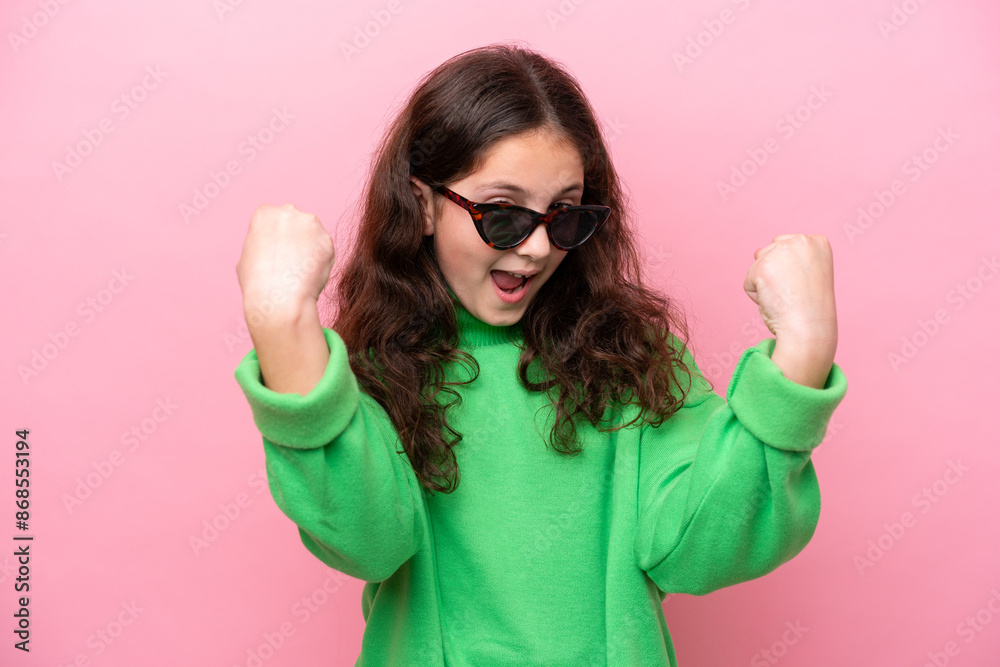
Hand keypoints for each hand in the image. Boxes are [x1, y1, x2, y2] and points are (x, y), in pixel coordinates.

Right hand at [236, 203, 335, 326]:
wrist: (279, 298)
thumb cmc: (257, 282)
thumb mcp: (247, 254)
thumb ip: (262, 242)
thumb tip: (270, 245)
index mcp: (264, 213)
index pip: (274, 220)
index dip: (276, 239)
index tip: (276, 254)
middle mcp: (288, 211)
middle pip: (295, 223)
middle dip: (295, 239)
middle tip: (290, 263)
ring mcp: (310, 223)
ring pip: (312, 235)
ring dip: (309, 248)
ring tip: (299, 270)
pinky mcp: (327, 239)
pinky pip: (324, 249)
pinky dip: (320, 260)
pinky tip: (310, 273)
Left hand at [743, 234, 837, 387]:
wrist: (810, 329)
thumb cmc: (810, 308)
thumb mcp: (806, 273)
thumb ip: (788, 258)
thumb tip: (757, 252)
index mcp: (818, 241)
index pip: (786, 247)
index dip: (791, 272)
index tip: (805, 286)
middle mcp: (801, 241)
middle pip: (769, 253)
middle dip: (776, 275)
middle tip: (794, 293)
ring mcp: (781, 252)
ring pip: (757, 267)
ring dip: (765, 285)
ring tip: (786, 298)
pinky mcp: (762, 267)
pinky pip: (748, 283)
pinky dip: (756, 296)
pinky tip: (775, 302)